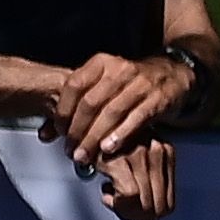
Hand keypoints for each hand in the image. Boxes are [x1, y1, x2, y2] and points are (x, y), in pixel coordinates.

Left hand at [43, 51, 191, 169]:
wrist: (173, 74)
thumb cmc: (131, 85)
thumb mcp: (104, 86)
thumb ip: (76, 107)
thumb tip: (45, 135)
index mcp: (101, 63)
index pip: (74, 85)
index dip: (64, 111)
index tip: (59, 132)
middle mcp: (120, 69)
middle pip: (91, 102)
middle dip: (78, 130)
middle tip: (71, 150)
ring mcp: (141, 84)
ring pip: (111, 113)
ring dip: (95, 137)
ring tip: (85, 156)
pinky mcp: (158, 99)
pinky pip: (136, 119)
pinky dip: (120, 135)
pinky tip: (108, 149)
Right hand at [95, 137, 177, 219]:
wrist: (85, 120)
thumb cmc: (110, 141)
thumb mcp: (137, 155)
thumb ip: (147, 180)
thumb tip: (147, 218)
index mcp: (166, 152)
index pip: (169, 203)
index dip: (151, 216)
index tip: (138, 215)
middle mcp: (157, 152)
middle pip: (158, 208)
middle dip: (138, 218)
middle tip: (123, 212)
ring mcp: (140, 155)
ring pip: (143, 206)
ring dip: (125, 211)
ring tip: (112, 200)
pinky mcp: (119, 160)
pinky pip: (128, 196)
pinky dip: (116, 203)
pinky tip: (106, 193)